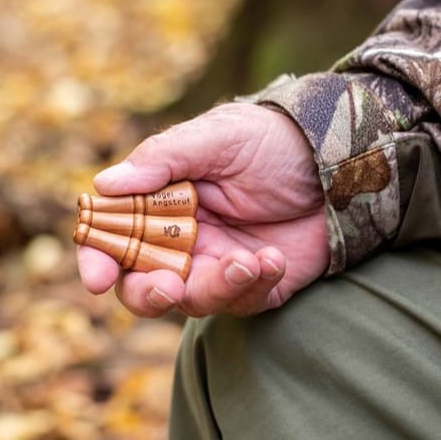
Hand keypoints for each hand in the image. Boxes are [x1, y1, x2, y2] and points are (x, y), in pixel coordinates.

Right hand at [76, 103, 329, 316]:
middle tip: (168, 288)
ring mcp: (217, 266)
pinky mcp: (256, 285)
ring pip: (192, 301)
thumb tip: (104, 184)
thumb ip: (163, 159)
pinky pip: (242, 302)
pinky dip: (254, 283)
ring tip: (246, 261)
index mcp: (158, 203)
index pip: (112, 238)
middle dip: (147, 294)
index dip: (97, 261)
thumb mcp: (217, 137)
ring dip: (214, 288)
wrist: (342, 159)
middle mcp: (181, 241)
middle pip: (140, 285)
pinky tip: (273, 258)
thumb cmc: (272, 139)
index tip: (98, 278)